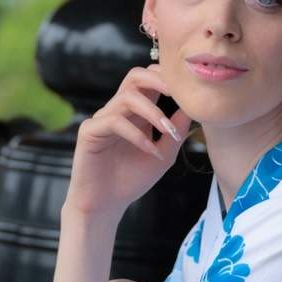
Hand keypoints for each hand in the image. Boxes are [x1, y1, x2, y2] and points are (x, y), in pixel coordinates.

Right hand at [66, 65, 193, 218]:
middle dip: (157, 79)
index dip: (166, 78)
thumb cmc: (131, 179)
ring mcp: (102, 119)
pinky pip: (113, 122)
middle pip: (134, 76)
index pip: (149, 80)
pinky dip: (136, 134)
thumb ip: (175, 131)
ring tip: (168, 132)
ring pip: (127, 98)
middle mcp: (118, 110)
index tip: (188, 90)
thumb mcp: (163, 154)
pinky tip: (150, 150)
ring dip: (152, 112)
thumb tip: (192, 108)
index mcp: (135, 112)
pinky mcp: (89, 132)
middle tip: (176, 92)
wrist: (106, 205)